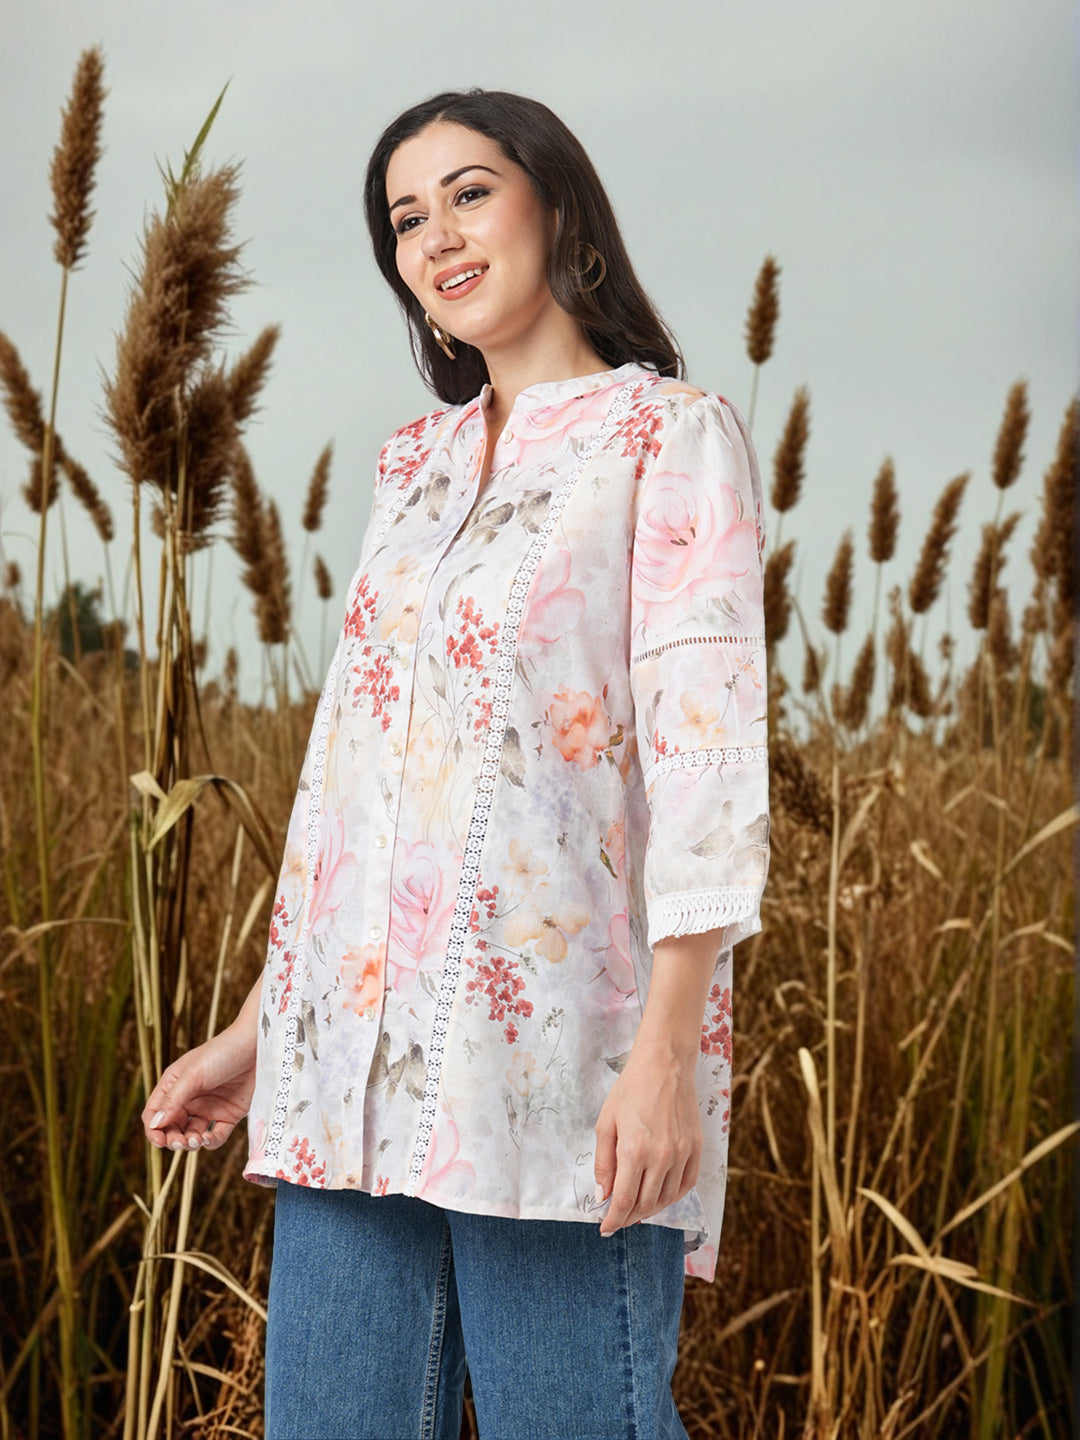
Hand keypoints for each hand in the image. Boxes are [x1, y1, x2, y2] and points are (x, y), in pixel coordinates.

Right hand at [141, 1018, 257, 1153]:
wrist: (258, 1046)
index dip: (154, 1130)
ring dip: (190, 1143)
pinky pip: (215, 1136)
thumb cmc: (222, 1053)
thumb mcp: (193, 1074)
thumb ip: (173, 1099)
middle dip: (173, 1139)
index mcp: (174, 1085)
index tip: (160, 1142)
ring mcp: (209, 1107)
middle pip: (172, 1128)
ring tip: (196, 1140)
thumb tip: (154, 1124)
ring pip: (192, 1135)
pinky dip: (210, 1142)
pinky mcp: (228, 1115)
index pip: (155, 1113)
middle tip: (181, 1142)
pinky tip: (208, 1139)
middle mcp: (189, 1098)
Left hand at [593, 1030, 701, 1236]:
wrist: (665, 1064)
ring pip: (666, 1199)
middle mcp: (662, 1156)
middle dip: (628, 1216)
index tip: (605, 1228)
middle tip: (617, 1218)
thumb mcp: (606, 1123)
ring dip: (649, 1209)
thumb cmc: (631, 1090)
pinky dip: (672, 1197)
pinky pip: (686, 1185)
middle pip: (645, 1204)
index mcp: (635, 1150)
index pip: (624, 1200)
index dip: (613, 1219)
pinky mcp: (697, 1149)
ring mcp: (683, 1154)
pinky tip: (660, 1196)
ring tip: (636, 1208)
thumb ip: (603, 1163)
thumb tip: (603, 1195)